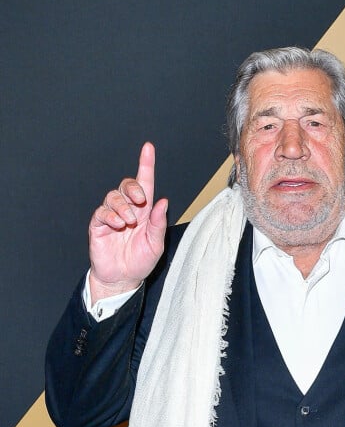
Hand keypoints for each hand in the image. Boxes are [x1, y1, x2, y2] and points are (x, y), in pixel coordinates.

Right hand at [88, 142, 167, 301]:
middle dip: (134, 187)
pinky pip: (102, 212)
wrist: (123, 278)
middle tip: (141, 201)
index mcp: (145, 210)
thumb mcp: (156, 243)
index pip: (145, 183)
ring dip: (123, 206)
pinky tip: (117, 224)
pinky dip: (111, 215)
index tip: (148, 148)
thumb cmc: (141, 260)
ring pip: (113, 196)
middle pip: (127, 184)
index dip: (146, 165)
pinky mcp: (98, 225)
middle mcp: (128, 209)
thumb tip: (163, 201)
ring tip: (128, 222)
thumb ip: (159, 223)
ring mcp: (112, 216)